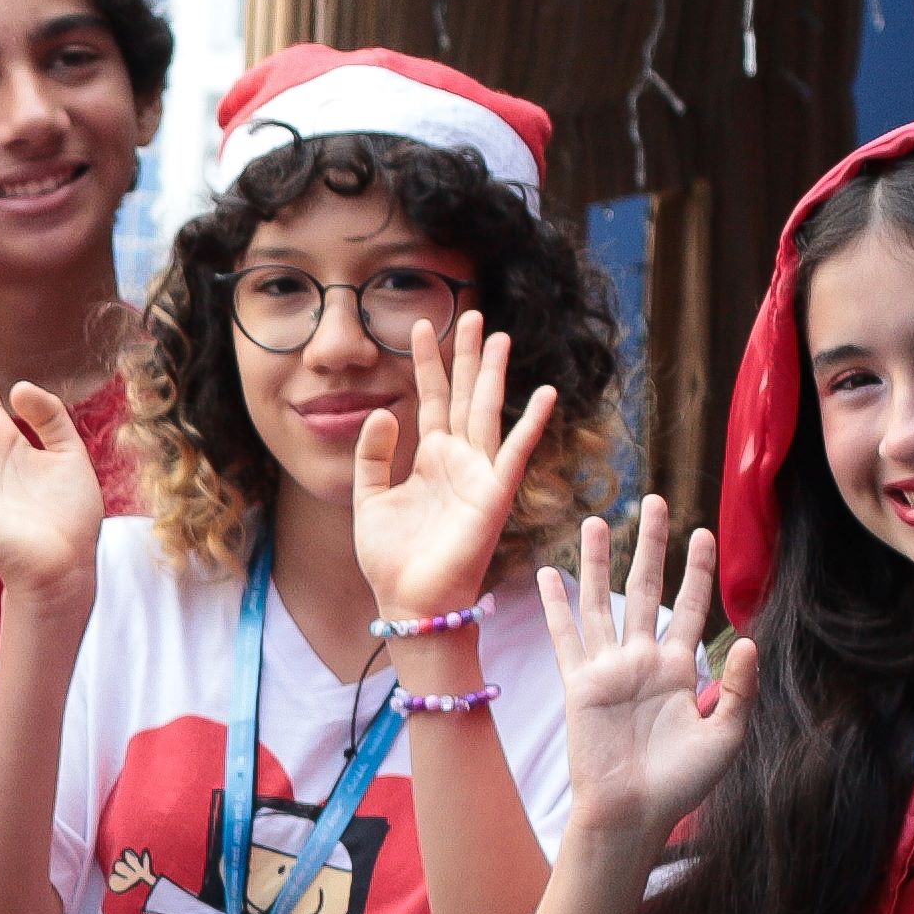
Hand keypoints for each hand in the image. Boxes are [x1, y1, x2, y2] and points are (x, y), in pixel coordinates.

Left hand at [346, 305, 560, 628]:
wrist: (410, 601)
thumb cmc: (392, 558)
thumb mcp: (368, 500)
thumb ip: (373, 457)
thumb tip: (382, 411)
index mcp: (429, 459)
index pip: (431, 399)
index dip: (428, 363)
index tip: (423, 323)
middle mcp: (458, 460)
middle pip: (465, 395)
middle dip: (467, 355)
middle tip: (472, 313)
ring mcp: (478, 474)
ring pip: (487, 412)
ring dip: (494, 374)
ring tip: (499, 335)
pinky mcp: (494, 495)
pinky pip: (515, 453)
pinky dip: (531, 423)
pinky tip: (544, 393)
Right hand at [545, 499, 758, 860]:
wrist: (633, 814)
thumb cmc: (681, 783)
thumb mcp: (727, 736)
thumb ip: (738, 688)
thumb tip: (750, 640)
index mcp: (681, 670)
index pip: (693, 607)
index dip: (699, 570)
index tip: (704, 532)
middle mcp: (643, 661)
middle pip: (647, 590)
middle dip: (651, 546)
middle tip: (653, 502)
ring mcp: (609, 670)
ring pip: (603, 602)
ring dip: (600, 561)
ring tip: (597, 519)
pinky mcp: (581, 685)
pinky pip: (566, 637)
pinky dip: (557, 605)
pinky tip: (550, 573)